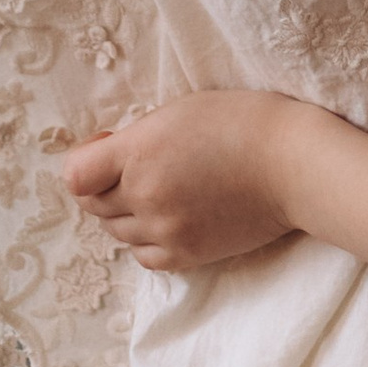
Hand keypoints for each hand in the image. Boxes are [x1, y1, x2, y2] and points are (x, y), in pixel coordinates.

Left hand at [61, 93, 296, 269]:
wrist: (291, 164)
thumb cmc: (242, 122)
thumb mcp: (181, 110)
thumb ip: (137, 138)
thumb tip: (106, 158)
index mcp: (140, 151)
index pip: (76, 176)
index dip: (84, 161)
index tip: (104, 147)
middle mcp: (145, 196)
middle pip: (95, 205)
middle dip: (106, 186)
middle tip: (139, 166)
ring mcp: (165, 231)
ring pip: (118, 232)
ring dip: (127, 213)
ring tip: (161, 189)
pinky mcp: (186, 256)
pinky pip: (144, 256)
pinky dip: (146, 240)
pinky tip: (168, 219)